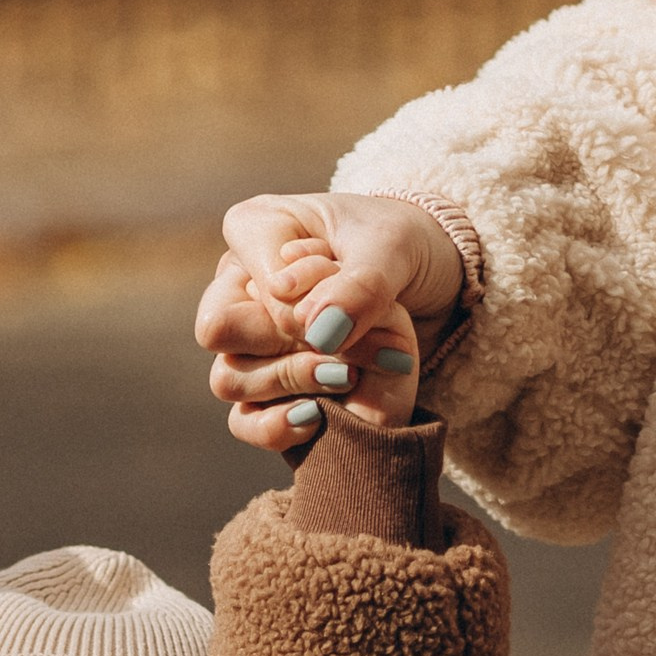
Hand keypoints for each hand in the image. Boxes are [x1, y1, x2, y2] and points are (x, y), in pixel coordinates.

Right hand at [196, 191, 463, 457]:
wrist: (436, 283)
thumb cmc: (404, 245)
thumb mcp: (394, 250)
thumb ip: (359, 285)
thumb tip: (319, 333)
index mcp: (257, 230)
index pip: (245, 282)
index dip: (293, 315)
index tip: (345, 318)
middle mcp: (239, 282)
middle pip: (220, 332)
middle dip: (291, 348)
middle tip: (349, 355)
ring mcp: (246, 337)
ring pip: (228, 377)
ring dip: (294, 384)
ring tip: (349, 377)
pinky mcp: (264, 385)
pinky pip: (244, 420)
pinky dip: (279, 426)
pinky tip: (319, 417)